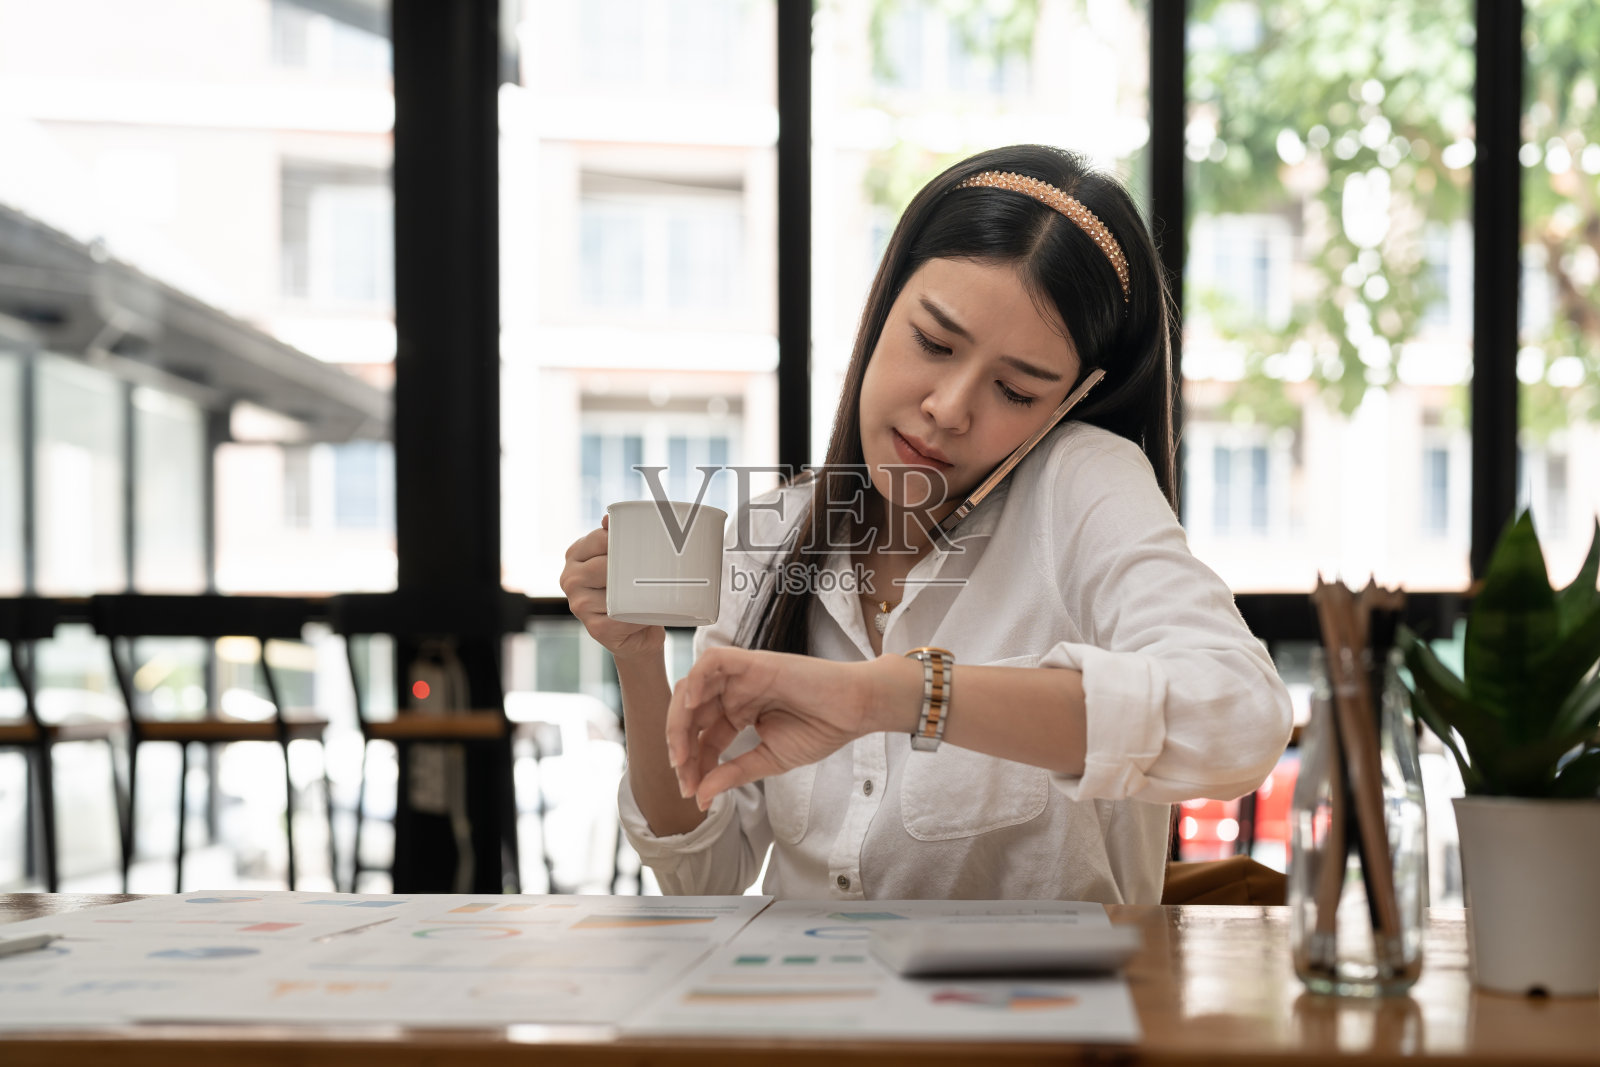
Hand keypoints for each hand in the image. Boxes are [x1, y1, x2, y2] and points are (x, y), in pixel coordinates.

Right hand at [559, 515, 665, 661]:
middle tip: (654, 568)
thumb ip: (617, 537)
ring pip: (613, 592)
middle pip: (603, 566)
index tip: (645, 543)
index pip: (600, 539)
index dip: (624, 540)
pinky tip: (646, 613)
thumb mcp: (623, 559)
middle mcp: (570, 578)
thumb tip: (608, 518)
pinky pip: (622, 617)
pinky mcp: (595, 628)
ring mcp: (579, 605)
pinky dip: (640, 615)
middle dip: (630, 568)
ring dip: (637, 593)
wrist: (638, 634)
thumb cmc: (630, 589)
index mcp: (576, 554)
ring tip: (652, 590)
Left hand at [665, 646, 882, 809]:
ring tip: (682, 751)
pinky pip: (713, 660)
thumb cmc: (821, 729)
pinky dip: (697, 679)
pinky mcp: (753, 662)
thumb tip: (701, 796)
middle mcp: (735, 693)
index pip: (701, 737)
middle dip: (679, 745)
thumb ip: (733, 774)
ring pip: (693, 686)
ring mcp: (742, 677)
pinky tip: (693, 706)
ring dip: (679, 718)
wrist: (854, 711)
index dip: (692, 764)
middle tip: (683, 776)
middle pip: (690, 713)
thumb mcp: (769, 760)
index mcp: (738, 713)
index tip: (692, 791)